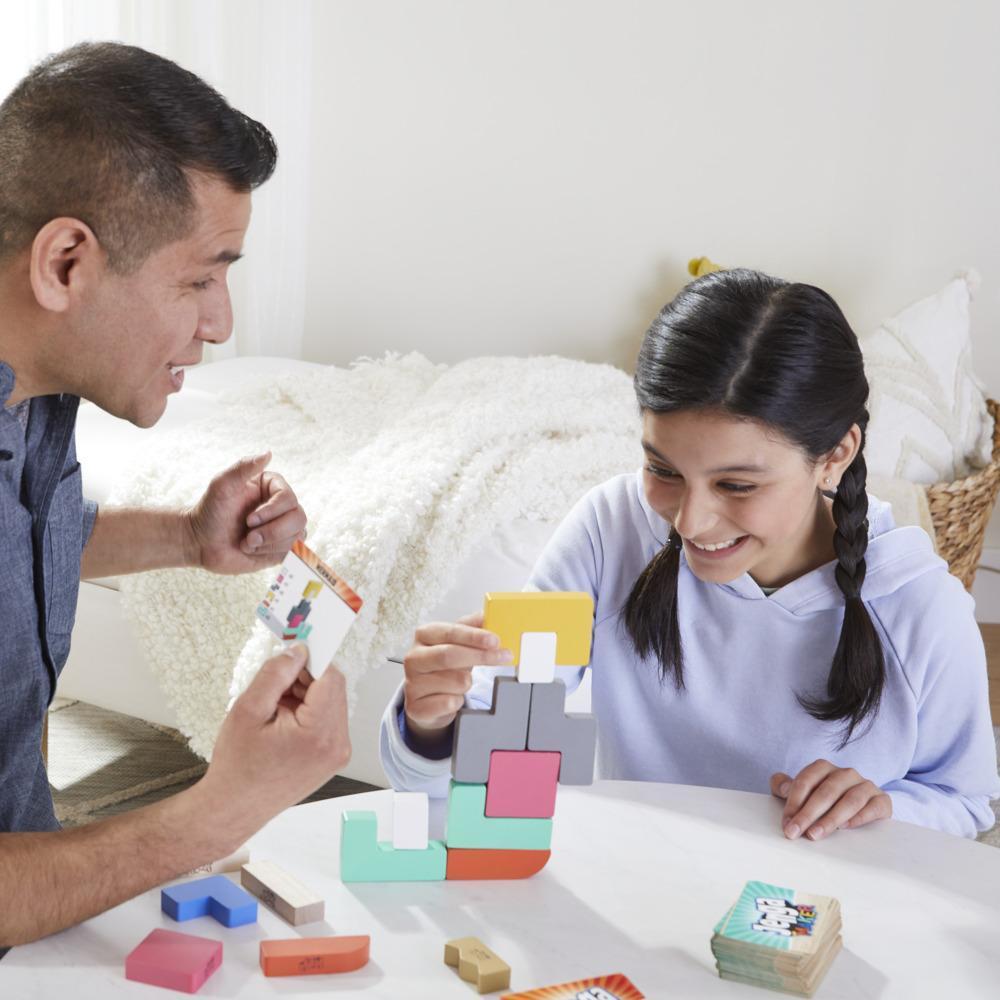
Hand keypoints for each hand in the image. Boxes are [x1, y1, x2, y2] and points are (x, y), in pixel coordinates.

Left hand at [185, 452, 306, 573]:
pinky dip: (272, 553)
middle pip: (298, 518)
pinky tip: (254, 550)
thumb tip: (268, 452)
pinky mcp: (280, 547)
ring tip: (247, 543)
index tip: (249, 520)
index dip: (272, 512)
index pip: (289, 499)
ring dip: (269, 543)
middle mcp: (281, 506)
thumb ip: (244, 467)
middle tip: (248, 537)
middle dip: (273, 532)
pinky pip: (292, 552)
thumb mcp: (222, 484)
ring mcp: (283, 527)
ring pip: (297, 536)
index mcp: (272, 487)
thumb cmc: (209, 510)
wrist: (200, 542)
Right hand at [200, 644, 350, 835]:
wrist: (233, 808)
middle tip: (274, 686)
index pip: (330, 678)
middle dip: (305, 679)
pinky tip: (282, 721)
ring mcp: (338, 753)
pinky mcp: (332, 757)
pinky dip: (308, 711)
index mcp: (320, 734)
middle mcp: (337, 745)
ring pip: (330, 702)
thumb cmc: (237, 766)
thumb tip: (297, 651)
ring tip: (275, 709)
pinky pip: (327, 719)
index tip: (291, 653)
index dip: (311, 661)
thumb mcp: (248, 710)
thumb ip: (275, 675)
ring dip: (305, 695)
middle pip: (333, 689)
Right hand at [402, 612, 512, 739]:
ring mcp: (412, 683)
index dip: (474, 636)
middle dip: (480, 656)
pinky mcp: (416, 707)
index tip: (495, 640)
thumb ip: (472, 627)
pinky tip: (451, 697)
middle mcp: (413, 658)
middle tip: (503, 656)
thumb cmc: (445, 665)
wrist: (426, 697)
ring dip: (467, 683)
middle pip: (449, 655)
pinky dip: (458, 701)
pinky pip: (449, 703)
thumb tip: (487, 615)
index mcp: (424, 635)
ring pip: (455, 682)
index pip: (450, 632)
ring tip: (462, 682)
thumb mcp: (457, 642)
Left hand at [770, 759, 891, 840]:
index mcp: (823, 767)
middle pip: (825, 792)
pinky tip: (845, 828)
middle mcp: (845, 773)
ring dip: (830, 819)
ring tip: (815, 834)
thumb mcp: (803, 791)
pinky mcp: (882, 800)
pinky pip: (872, 807)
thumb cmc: (825, 800)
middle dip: (808, 814)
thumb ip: (785, 786)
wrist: (863, 807)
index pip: (805, 781)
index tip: (786, 823)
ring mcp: (865, 785)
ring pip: (849, 800)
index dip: (794, 802)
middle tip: (795, 832)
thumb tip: (783, 788)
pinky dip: (859, 817)